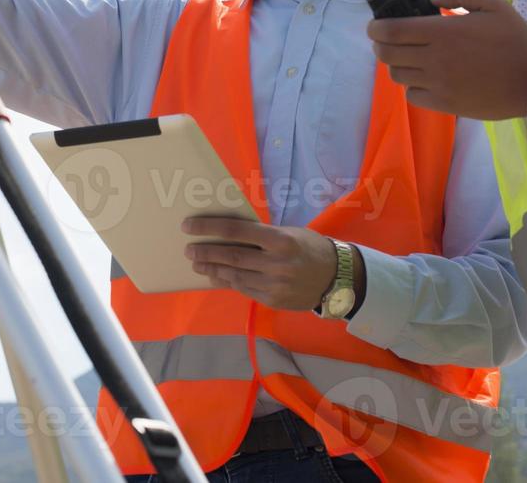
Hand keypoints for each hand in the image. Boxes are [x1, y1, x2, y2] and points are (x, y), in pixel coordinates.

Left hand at [182, 217, 337, 310]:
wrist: (337, 277)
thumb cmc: (310, 247)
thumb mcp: (289, 233)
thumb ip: (261, 235)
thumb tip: (228, 234)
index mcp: (280, 240)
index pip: (236, 230)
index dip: (209, 228)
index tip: (188, 226)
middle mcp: (276, 263)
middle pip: (231, 256)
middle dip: (206, 252)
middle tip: (188, 249)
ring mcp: (274, 285)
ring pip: (234, 276)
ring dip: (212, 269)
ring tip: (197, 263)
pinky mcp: (273, 301)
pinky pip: (244, 290)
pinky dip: (227, 282)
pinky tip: (216, 278)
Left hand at [367, 0, 526, 119]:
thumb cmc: (515, 40)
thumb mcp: (493, 5)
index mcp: (444, 32)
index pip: (392, 31)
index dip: (376, 28)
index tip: (375, 26)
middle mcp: (435, 59)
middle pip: (387, 54)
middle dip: (380, 45)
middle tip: (388, 41)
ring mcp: (438, 84)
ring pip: (397, 75)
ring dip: (397, 64)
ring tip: (408, 58)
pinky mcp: (444, 104)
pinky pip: (412, 96)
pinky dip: (412, 86)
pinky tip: (424, 78)